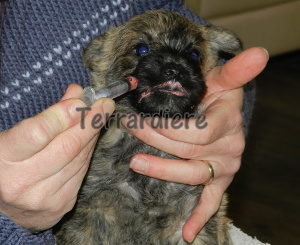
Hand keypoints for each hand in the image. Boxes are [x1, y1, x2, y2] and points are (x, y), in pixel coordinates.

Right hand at [0, 84, 114, 230]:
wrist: (2, 203)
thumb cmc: (7, 162)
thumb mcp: (15, 135)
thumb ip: (46, 114)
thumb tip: (77, 93)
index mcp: (3, 159)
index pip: (39, 132)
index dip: (64, 114)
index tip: (83, 100)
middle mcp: (22, 182)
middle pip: (67, 146)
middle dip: (90, 122)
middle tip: (105, 105)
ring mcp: (44, 197)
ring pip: (79, 159)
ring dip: (93, 135)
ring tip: (100, 117)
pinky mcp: (60, 204)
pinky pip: (82, 171)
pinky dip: (88, 151)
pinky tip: (91, 138)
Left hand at [122, 47, 268, 241]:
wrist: (223, 110)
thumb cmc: (217, 94)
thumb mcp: (223, 79)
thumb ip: (236, 70)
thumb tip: (259, 53)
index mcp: (227, 121)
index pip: (195, 131)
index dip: (165, 127)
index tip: (139, 118)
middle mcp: (229, 147)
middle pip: (186, 150)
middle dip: (154, 139)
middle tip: (132, 129)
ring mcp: (224, 166)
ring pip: (191, 174)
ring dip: (162, 170)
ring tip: (137, 164)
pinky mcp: (219, 179)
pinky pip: (211, 200)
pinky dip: (199, 216)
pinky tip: (187, 232)